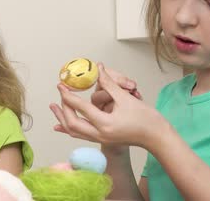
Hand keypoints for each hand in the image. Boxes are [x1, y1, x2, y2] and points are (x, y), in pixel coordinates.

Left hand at [50, 63, 166, 149]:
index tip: (61, 85)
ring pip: (73, 131)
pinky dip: (68, 129)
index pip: (80, 107)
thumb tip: (98, 69)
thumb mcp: (126, 98)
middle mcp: (100, 134)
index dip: (68, 95)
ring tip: (53, 107)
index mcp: (105, 123)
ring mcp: (100, 139)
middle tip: (60, 93)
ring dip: (62, 118)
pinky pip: (80, 135)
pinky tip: (58, 125)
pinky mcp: (102, 140)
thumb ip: (109, 83)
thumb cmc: (146, 119)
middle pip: (72, 122)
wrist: (157, 138)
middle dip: (63, 107)